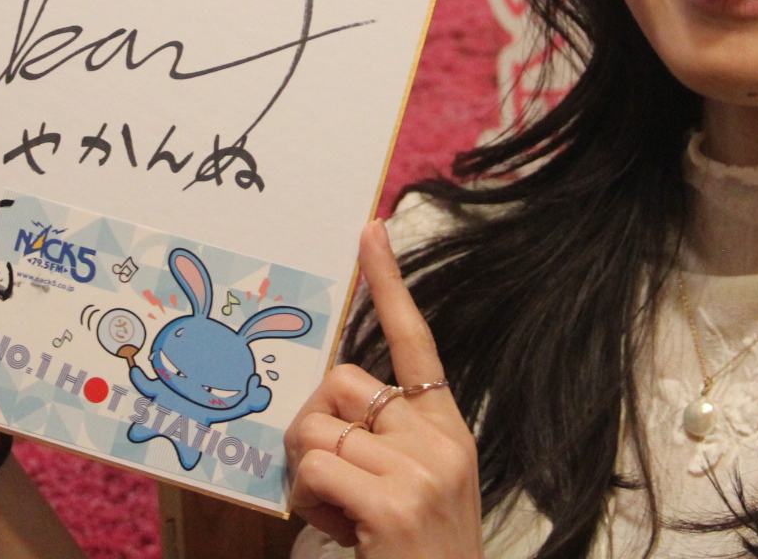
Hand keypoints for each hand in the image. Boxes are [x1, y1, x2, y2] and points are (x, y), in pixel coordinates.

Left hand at [285, 222, 482, 557]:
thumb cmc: (417, 553)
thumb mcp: (414, 485)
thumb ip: (384, 439)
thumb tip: (326, 409)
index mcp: (447, 429)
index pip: (416, 341)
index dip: (389, 283)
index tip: (369, 231)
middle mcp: (441, 440)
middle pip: (342, 385)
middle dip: (316, 428)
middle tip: (330, 482)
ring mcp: (422, 470)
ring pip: (320, 431)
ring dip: (310, 477)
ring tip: (343, 517)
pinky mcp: (395, 501)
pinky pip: (317, 469)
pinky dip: (311, 502)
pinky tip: (343, 530)